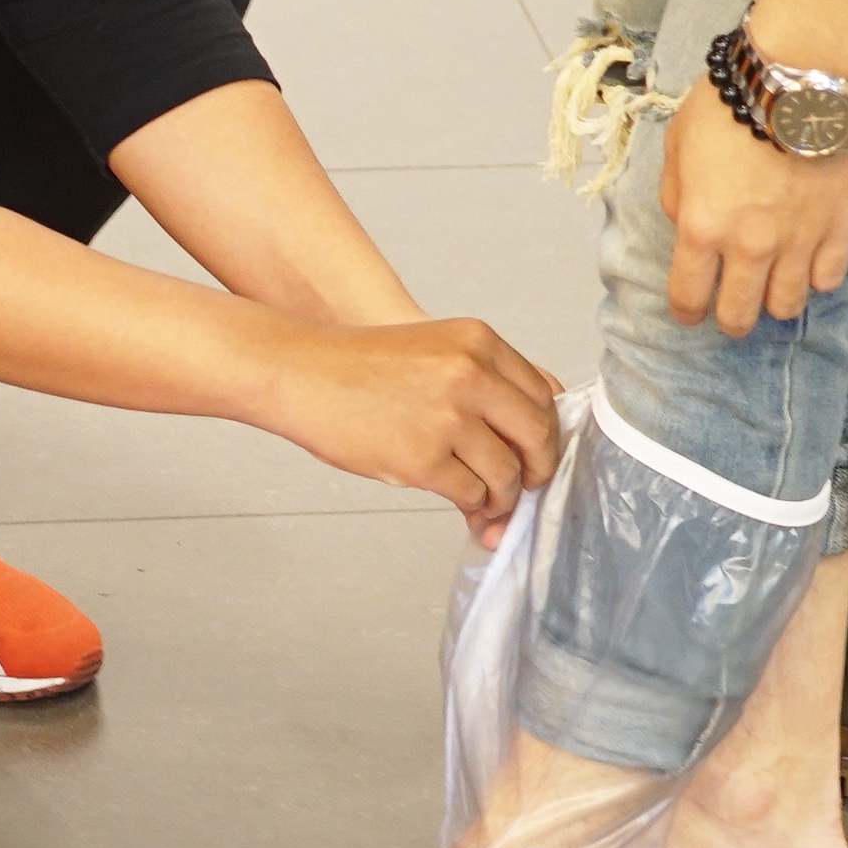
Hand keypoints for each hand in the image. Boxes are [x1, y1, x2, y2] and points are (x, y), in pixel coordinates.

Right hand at [257, 316, 565, 545]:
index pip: (543, 396)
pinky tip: (463, 503)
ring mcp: (447, 418)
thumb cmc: (360, 366)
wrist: (301, 373)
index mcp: (478, 342)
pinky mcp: (423, 459)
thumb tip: (532, 433)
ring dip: (503, 496)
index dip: (546, 433)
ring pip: (506, 473)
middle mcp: (470, 375)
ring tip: (489, 503)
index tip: (537, 452)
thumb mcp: (434, 348)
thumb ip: (484, 378)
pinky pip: (471, 493)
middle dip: (537, 469)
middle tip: (527, 486)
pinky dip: (473, 504)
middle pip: (536, 435)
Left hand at [659, 78, 847, 334]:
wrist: (797, 82)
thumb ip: (677, 195)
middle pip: (740, 313)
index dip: (686, 311)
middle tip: (732, 311)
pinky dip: (818, 277)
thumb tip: (687, 225)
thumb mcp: (677, 145)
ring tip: (773, 289)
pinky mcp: (839, 228)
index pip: (688, 295)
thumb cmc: (728, 106)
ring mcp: (798, 242)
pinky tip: (810, 264)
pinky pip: (830, 277)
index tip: (690, 313)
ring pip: (788, 304)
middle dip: (731, 319)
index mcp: (702, 228)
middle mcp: (749, 247)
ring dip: (776, 303)